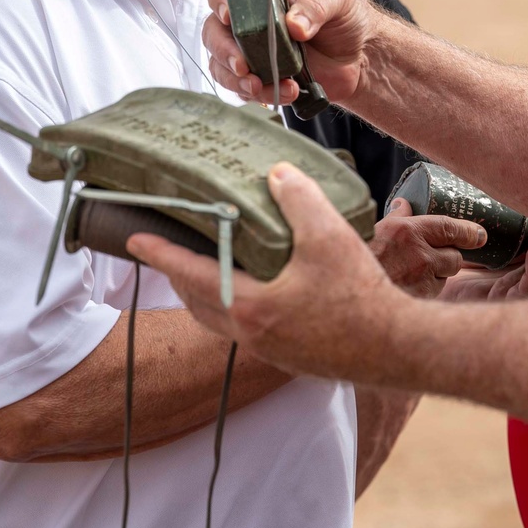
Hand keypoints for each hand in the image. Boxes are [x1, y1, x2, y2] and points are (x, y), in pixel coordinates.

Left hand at [127, 162, 413, 383]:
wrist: (394, 347)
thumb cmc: (359, 295)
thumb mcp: (329, 235)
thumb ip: (299, 199)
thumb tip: (277, 173)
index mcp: (250, 305)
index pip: (191, 273)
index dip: (160, 254)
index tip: (133, 239)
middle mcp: (250, 332)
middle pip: (198, 300)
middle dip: (178, 272)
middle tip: (168, 246)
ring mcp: (267, 348)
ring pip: (220, 317)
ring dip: (204, 289)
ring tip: (206, 262)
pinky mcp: (286, 354)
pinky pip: (243, 326)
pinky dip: (232, 302)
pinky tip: (254, 286)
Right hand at [203, 0, 378, 106]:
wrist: (361, 55)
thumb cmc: (346, 15)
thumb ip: (316, 6)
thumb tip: (294, 25)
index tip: (228, 15)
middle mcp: (249, 18)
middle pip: (214, 29)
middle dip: (223, 50)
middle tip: (242, 65)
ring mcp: (252, 49)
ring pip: (221, 63)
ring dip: (236, 79)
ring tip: (260, 85)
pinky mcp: (260, 75)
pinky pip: (242, 88)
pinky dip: (258, 94)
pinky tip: (285, 92)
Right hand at [370, 197, 485, 298]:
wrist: (350, 288)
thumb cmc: (363, 255)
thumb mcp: (380, 229)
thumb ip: (398, 216)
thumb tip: (406, 203)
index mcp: (409, 231)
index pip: (450, 228)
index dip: (469, 232)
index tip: (480, 235)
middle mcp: (419, 255)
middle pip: (454, 257)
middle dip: (450, 257)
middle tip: (438, 256)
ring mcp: (421, 280)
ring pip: (445, 277)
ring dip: (438, 275)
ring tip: (418, 272)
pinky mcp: (420, 300)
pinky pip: (433, 292)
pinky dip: (428, 289)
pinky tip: (413, 286)